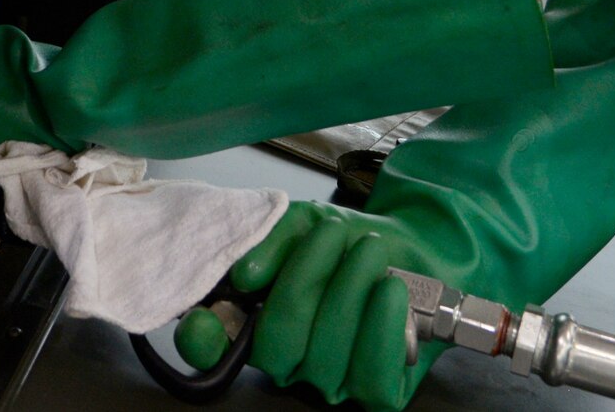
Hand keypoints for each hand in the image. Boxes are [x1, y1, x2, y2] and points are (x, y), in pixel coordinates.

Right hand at [175, 202, 438, 410]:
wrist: (412, 245)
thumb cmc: (347, 241)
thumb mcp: (303, 225)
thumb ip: (270, 242)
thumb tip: (244, 275)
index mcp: (256, 323)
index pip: (214, 349)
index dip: (202, 342)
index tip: (202, 318)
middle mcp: (288, 361)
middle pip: (276, 346)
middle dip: (305, 280)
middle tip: (333, 233)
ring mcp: (332, 381)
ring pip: (325, 356)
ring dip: (350, 290)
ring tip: (370, 249)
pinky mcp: (379, 391)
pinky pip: (371, 376)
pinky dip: (381, 328)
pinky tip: (390, 290)